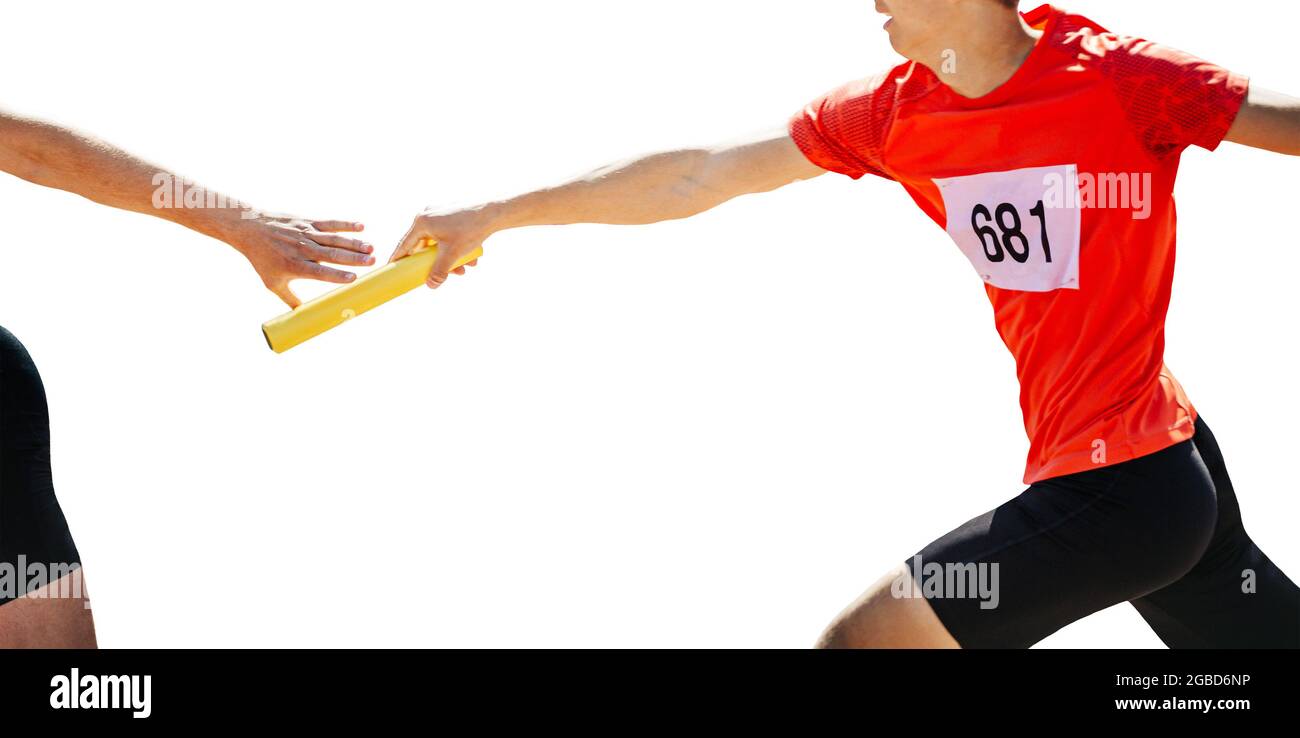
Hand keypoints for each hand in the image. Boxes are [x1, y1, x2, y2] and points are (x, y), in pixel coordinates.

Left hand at [227, 213, 374, 306]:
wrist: (249, 229)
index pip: (319, 272)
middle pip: (331, 254)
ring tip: (371, 248)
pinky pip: (329, 223)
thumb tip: (302, 317)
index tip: (354, 279)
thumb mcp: (272, 282)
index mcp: (294, 266)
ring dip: (354, 243)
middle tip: (372, 261)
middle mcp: (302, 249)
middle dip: (353, 258)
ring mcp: (306, 234)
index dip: (336, 275)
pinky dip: (345, 224)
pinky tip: (361, 226)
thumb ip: (290, 299)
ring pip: (334, 239)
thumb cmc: (261, 259)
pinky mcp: (308, 222)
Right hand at [389, 204, 489, 288]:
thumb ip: (440, 271)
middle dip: (435, 263)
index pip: (405, 244)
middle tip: (439, 275)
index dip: (398, 258)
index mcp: (422, 222)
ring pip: (439, 243)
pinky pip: (448, 237)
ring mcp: (439, 214)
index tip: (391, 269)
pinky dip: (455, 249)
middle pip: (424, 246)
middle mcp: (428, 215)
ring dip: (449, 259)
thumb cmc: (470, 229)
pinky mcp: (451, 216)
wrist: (494, 213)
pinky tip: (470, 259)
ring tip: (464, 269)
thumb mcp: (453, 254)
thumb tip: (431, 285)